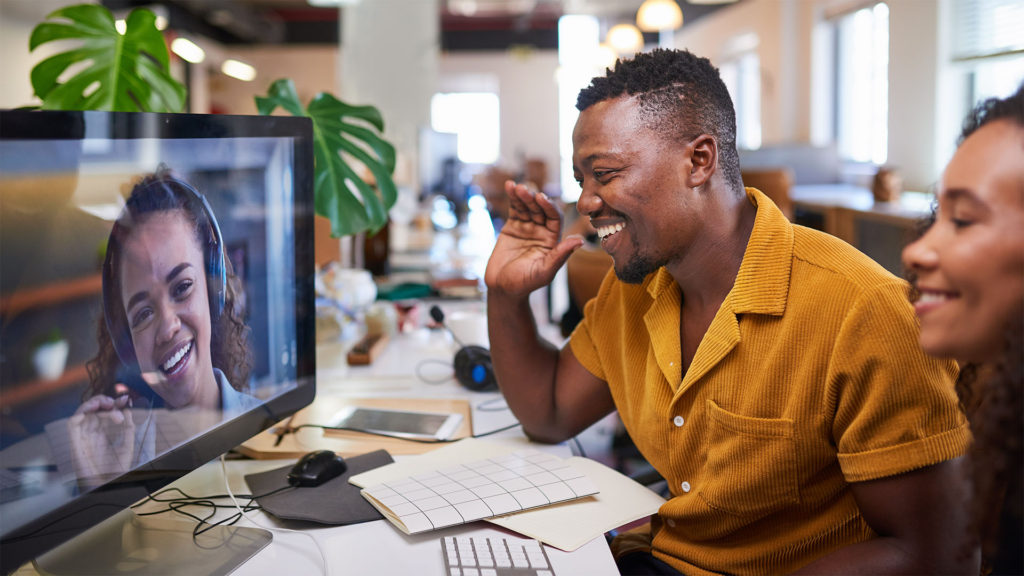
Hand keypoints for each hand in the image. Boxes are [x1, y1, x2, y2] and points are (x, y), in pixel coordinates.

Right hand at [68, 394, 135, 481]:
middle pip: (92, 409)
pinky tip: (92, 411)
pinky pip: (72, 424)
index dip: (113, 403)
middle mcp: (90, 433)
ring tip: (108, 405)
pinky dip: (79, 414)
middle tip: (116, 404)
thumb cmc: (115, 470)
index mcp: (102, 433)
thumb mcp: (127, 445)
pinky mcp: (75, 443)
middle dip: (104, 401)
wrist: (107, 486)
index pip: (104, 411)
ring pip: (82, 412)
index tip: (126, 400)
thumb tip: (128, 408)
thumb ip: (128, 427)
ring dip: (93, 404)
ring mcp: (82, 437)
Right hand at [485, 180, 583, 297]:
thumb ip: (560, 255)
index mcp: (553, 240)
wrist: (502, 288)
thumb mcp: (544, 271)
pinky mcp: (513, 226)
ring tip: (516, 187)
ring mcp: (528, 227)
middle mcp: (542, 231)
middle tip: (525, 190)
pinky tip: (509, 186)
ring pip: (527, 207)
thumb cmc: (525, 284)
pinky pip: (515, 209)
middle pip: (540, 209)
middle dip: (533, 199)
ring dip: (522, 195)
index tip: (541, 198)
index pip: (554, 218)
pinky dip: (512, 197)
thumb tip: (580, 240)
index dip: (549, 207)